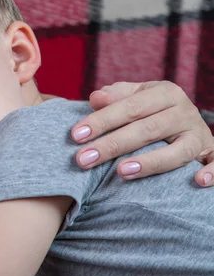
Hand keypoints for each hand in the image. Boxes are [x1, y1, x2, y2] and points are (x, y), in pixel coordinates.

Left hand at [71, 81, 213, 185]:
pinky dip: (212, 172)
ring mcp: (199, 134)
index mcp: (164, 93)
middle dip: (111, 145)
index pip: (129, 107)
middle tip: (83, 160)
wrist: (185, 123)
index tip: (76, 135)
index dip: (101, 121)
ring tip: (121, 172)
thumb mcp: (134, 99)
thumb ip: (115, 97)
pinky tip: (197, 182)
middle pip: (146, 130)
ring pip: (177, 151)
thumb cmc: (149, 112)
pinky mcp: (212, 152)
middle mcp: (184, 111)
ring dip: (150, 162)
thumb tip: (96, 98)